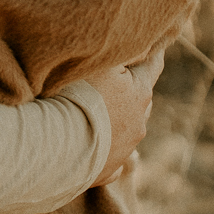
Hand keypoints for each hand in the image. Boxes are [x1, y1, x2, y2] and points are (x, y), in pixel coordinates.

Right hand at [88, 42, 164, 184]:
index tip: (158, 42)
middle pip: (141, 101)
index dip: (154, 53)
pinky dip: (105, 151)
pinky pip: (111, 158)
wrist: (55, 145)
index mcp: (140, 93)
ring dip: (117, 120)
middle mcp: (138, 124)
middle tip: (119, 79)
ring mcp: (124, 151)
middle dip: (133, 90)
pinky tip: (94, 147)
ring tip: (99, 113)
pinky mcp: (105, 171)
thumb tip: (141, 46)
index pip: (153, 66)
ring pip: (127, 130)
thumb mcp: (101, 61)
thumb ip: (123, 51)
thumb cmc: (77, 95)